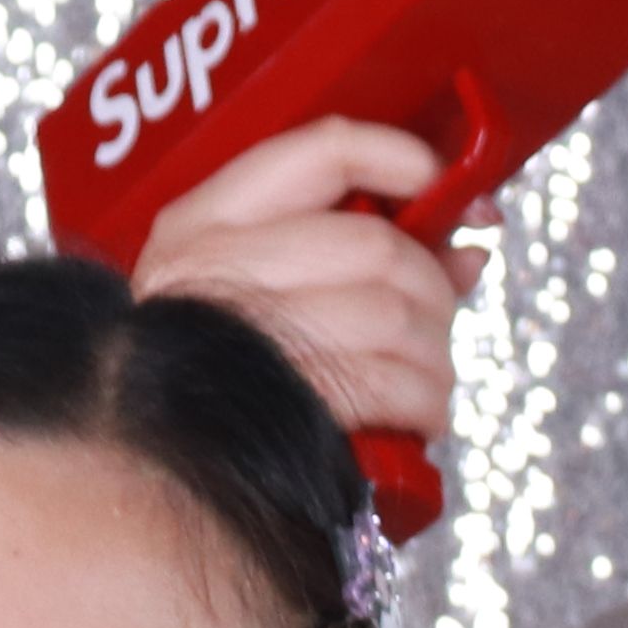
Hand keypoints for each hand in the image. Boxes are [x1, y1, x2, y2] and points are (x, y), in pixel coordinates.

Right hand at [131, 119, 483, 447]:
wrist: (161, 477)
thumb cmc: (232, 374)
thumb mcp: (266, 291)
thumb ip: (364, 255)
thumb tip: (467, 251)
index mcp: (203, 224)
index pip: (321, 151)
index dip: (401, 157)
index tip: (440, 182)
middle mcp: (210, 268)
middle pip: (375, 246)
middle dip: (430, 288)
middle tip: (431, 321)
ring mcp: (237, 335)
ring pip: (393, 316)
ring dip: (433, 354)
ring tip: (425, 377)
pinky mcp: (274, 402)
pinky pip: (392, 384)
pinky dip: (426, 403)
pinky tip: (418, 413)